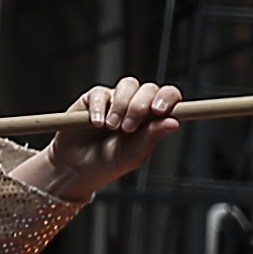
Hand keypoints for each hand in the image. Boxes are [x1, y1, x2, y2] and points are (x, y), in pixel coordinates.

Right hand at [2, 77, 181, 202]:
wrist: (78, 168)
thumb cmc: (110, 162)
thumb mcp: (134, 155)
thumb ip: (152, 137)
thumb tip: (174, 122)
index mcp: (152, 118)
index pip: (168, 97)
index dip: (168, 98)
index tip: (159, 110)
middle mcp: (136, 104)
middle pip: (148, 88)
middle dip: (139, 106)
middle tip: (128, 128)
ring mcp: (115, 99)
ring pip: (127, 85)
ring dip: (121, 105)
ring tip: (112, 127)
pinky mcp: (93, 98)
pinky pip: (100, 93)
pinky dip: (99, 108)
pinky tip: (97, 123)